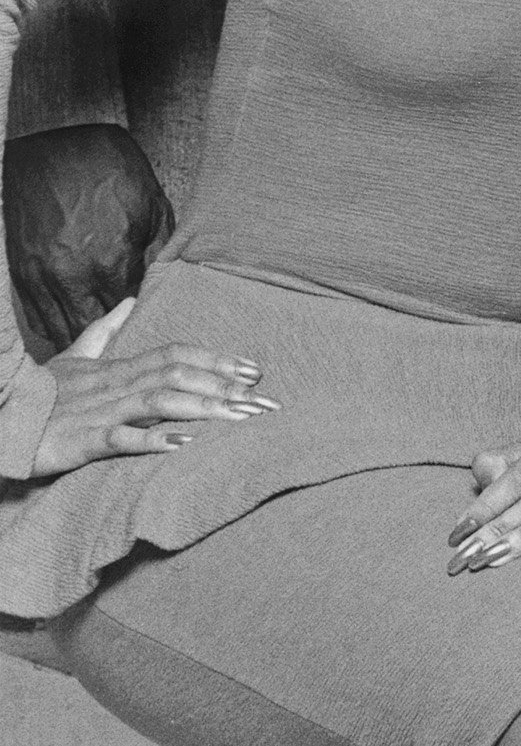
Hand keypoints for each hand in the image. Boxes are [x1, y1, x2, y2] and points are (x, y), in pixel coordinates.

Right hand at [5, 122, 175, 357]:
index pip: (129, 314)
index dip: (140, 325)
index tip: (151, 333)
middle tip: (128, 354)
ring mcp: (42, 275)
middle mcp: (73, 275)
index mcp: (111, 260)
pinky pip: (37, 316)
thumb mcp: (150, 204)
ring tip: (100, 355)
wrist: (54, 146)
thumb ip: (158, 249)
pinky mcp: (22, 271)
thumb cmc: (110, 169)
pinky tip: (71, 330)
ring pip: (61, 330)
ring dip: (80, 342)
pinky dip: (54, 327)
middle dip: (110, 343)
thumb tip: (165, 282)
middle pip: (93, 331)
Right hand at [29, 296, 276, 476]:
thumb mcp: (76, 356)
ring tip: (242, 419)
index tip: (256, 370)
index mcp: (120, 367)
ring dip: (205, 408)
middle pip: (179, 375)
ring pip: (160, 402)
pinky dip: (153, 439)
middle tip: (268, 400)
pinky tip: (185, 444)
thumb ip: (106, 331)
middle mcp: (117, 385)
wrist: (2, 416)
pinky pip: (122, 438)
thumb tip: (130, 301)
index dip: (217, 360)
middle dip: (226, 386)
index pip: (177, 355)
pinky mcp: (83, 440)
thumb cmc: (42, 391)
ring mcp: (101, 411)